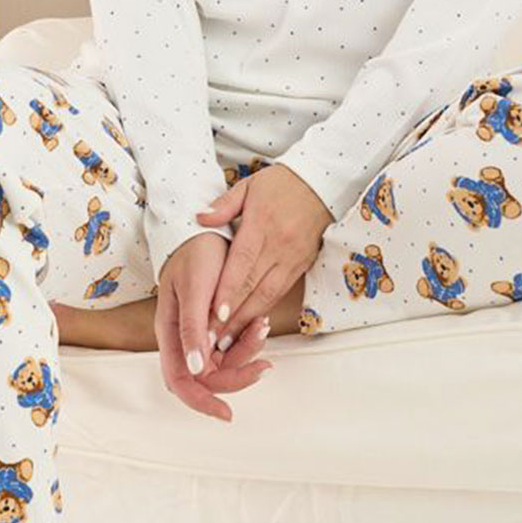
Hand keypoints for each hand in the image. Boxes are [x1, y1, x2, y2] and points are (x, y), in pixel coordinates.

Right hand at [155, 233, 274, 422]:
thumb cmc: (196, 254)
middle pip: (206, 377)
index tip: (227, 413)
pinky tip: (260, 323)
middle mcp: (182, 338)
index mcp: (170, 332)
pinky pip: (232, 345)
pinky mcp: (215, 324)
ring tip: (263, 328)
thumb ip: (192, 328)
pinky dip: (248, 340)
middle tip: (264, 365)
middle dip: (237, 375)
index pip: (181, 381)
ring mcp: (199, 333)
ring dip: (246, 353)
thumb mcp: (195, 289)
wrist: (208, 229)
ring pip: (224, 363)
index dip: (202, 401)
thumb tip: (195, 369)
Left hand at [195, 163, 332, 348]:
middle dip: (233, 315)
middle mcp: (279, 245)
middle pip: (254, 286)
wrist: (321, 182)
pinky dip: (265, 308)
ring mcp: (293, 257)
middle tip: (213, 339)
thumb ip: (223, 205)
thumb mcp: (249, 186)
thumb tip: (199, 218)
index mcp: (262, 224)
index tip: (213, 313)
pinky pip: (282, 291)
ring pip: (269, 294)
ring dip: (248, 319)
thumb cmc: (280, 184)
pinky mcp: (303, 264)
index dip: (228, 290)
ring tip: (229, 340)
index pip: (242, 263)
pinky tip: (251, 324)